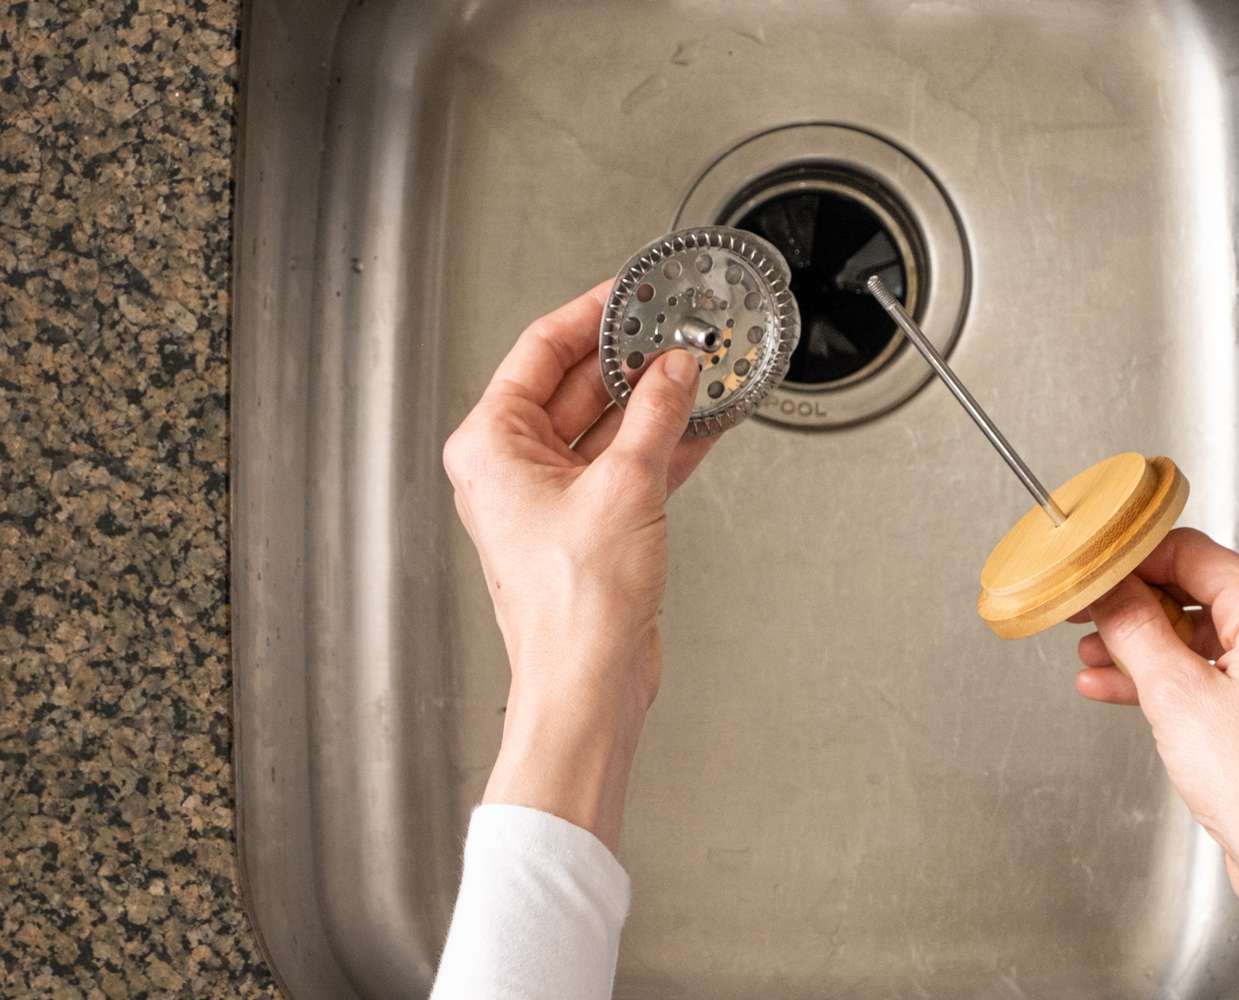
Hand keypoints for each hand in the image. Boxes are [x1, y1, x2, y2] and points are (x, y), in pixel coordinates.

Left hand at [442, 281, 713, 850]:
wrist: (590, 681)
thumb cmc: (573, 608)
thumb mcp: (624, 486)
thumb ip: (657, 415)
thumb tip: (675, 369)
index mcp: (492, 445)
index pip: (540, 351)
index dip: (590, 314)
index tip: (629, 291)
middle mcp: (514, 468)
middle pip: (578, 385)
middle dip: (633, 359)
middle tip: (677, 330)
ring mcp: (553, 496)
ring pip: (608, 424)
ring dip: (655, 401)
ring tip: (699, 369)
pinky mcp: (591, 522)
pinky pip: (628, 463)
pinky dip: (664, 443)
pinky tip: (700, 421)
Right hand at [1074, 528, 1238, 999]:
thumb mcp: (1175, 694)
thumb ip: (1134, 628)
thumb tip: (1110, 590)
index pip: (1192, 554)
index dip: (1130, 562)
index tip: (1091, 576)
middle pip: (1200, 596)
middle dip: (1134, 610)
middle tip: (1085, 617)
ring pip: (1208, 641)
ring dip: (1148, 649)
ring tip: (1094, 661)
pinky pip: (1223, 678)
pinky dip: (1177, 682)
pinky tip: (1127, 692)